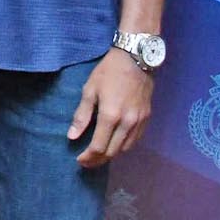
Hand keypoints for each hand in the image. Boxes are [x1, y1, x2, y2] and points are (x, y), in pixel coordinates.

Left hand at [68, 48, 152, 167]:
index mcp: (110, 116)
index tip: (79, 160)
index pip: (99, 147)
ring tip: (99, 155)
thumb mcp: (89, 90)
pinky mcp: (147, 117)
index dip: (88, 157)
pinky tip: (115, 144)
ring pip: (125, 148)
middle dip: (98, 160)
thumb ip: (81, 115)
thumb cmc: (108, 72)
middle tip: (87, 162)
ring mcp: (139, 121)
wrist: (136, 58)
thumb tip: (72, 136)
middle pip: (112, 152)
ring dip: (111, 155)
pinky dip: (124, 146)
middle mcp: (127, 122)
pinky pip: (136, 140)